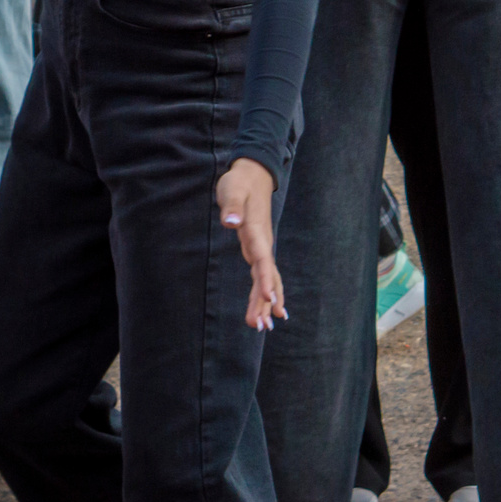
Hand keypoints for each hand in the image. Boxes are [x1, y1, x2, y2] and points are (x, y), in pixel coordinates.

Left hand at [216, 158, 284, 331]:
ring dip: (265, 302)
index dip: (266, 281)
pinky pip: (264, 274)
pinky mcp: (257, 247)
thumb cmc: (240, 182)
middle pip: (266, 277)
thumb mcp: (232, 190)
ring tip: (264, 326)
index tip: (269, 300)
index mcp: (257, 233)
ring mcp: (261, 247)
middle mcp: (262, 244)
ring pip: (267, 279)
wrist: (253, 174)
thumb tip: (231, 222)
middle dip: (264, 302)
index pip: (263, 261)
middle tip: (261, 327)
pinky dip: (266, 291)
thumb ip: (232, 206)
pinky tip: (267, 305)